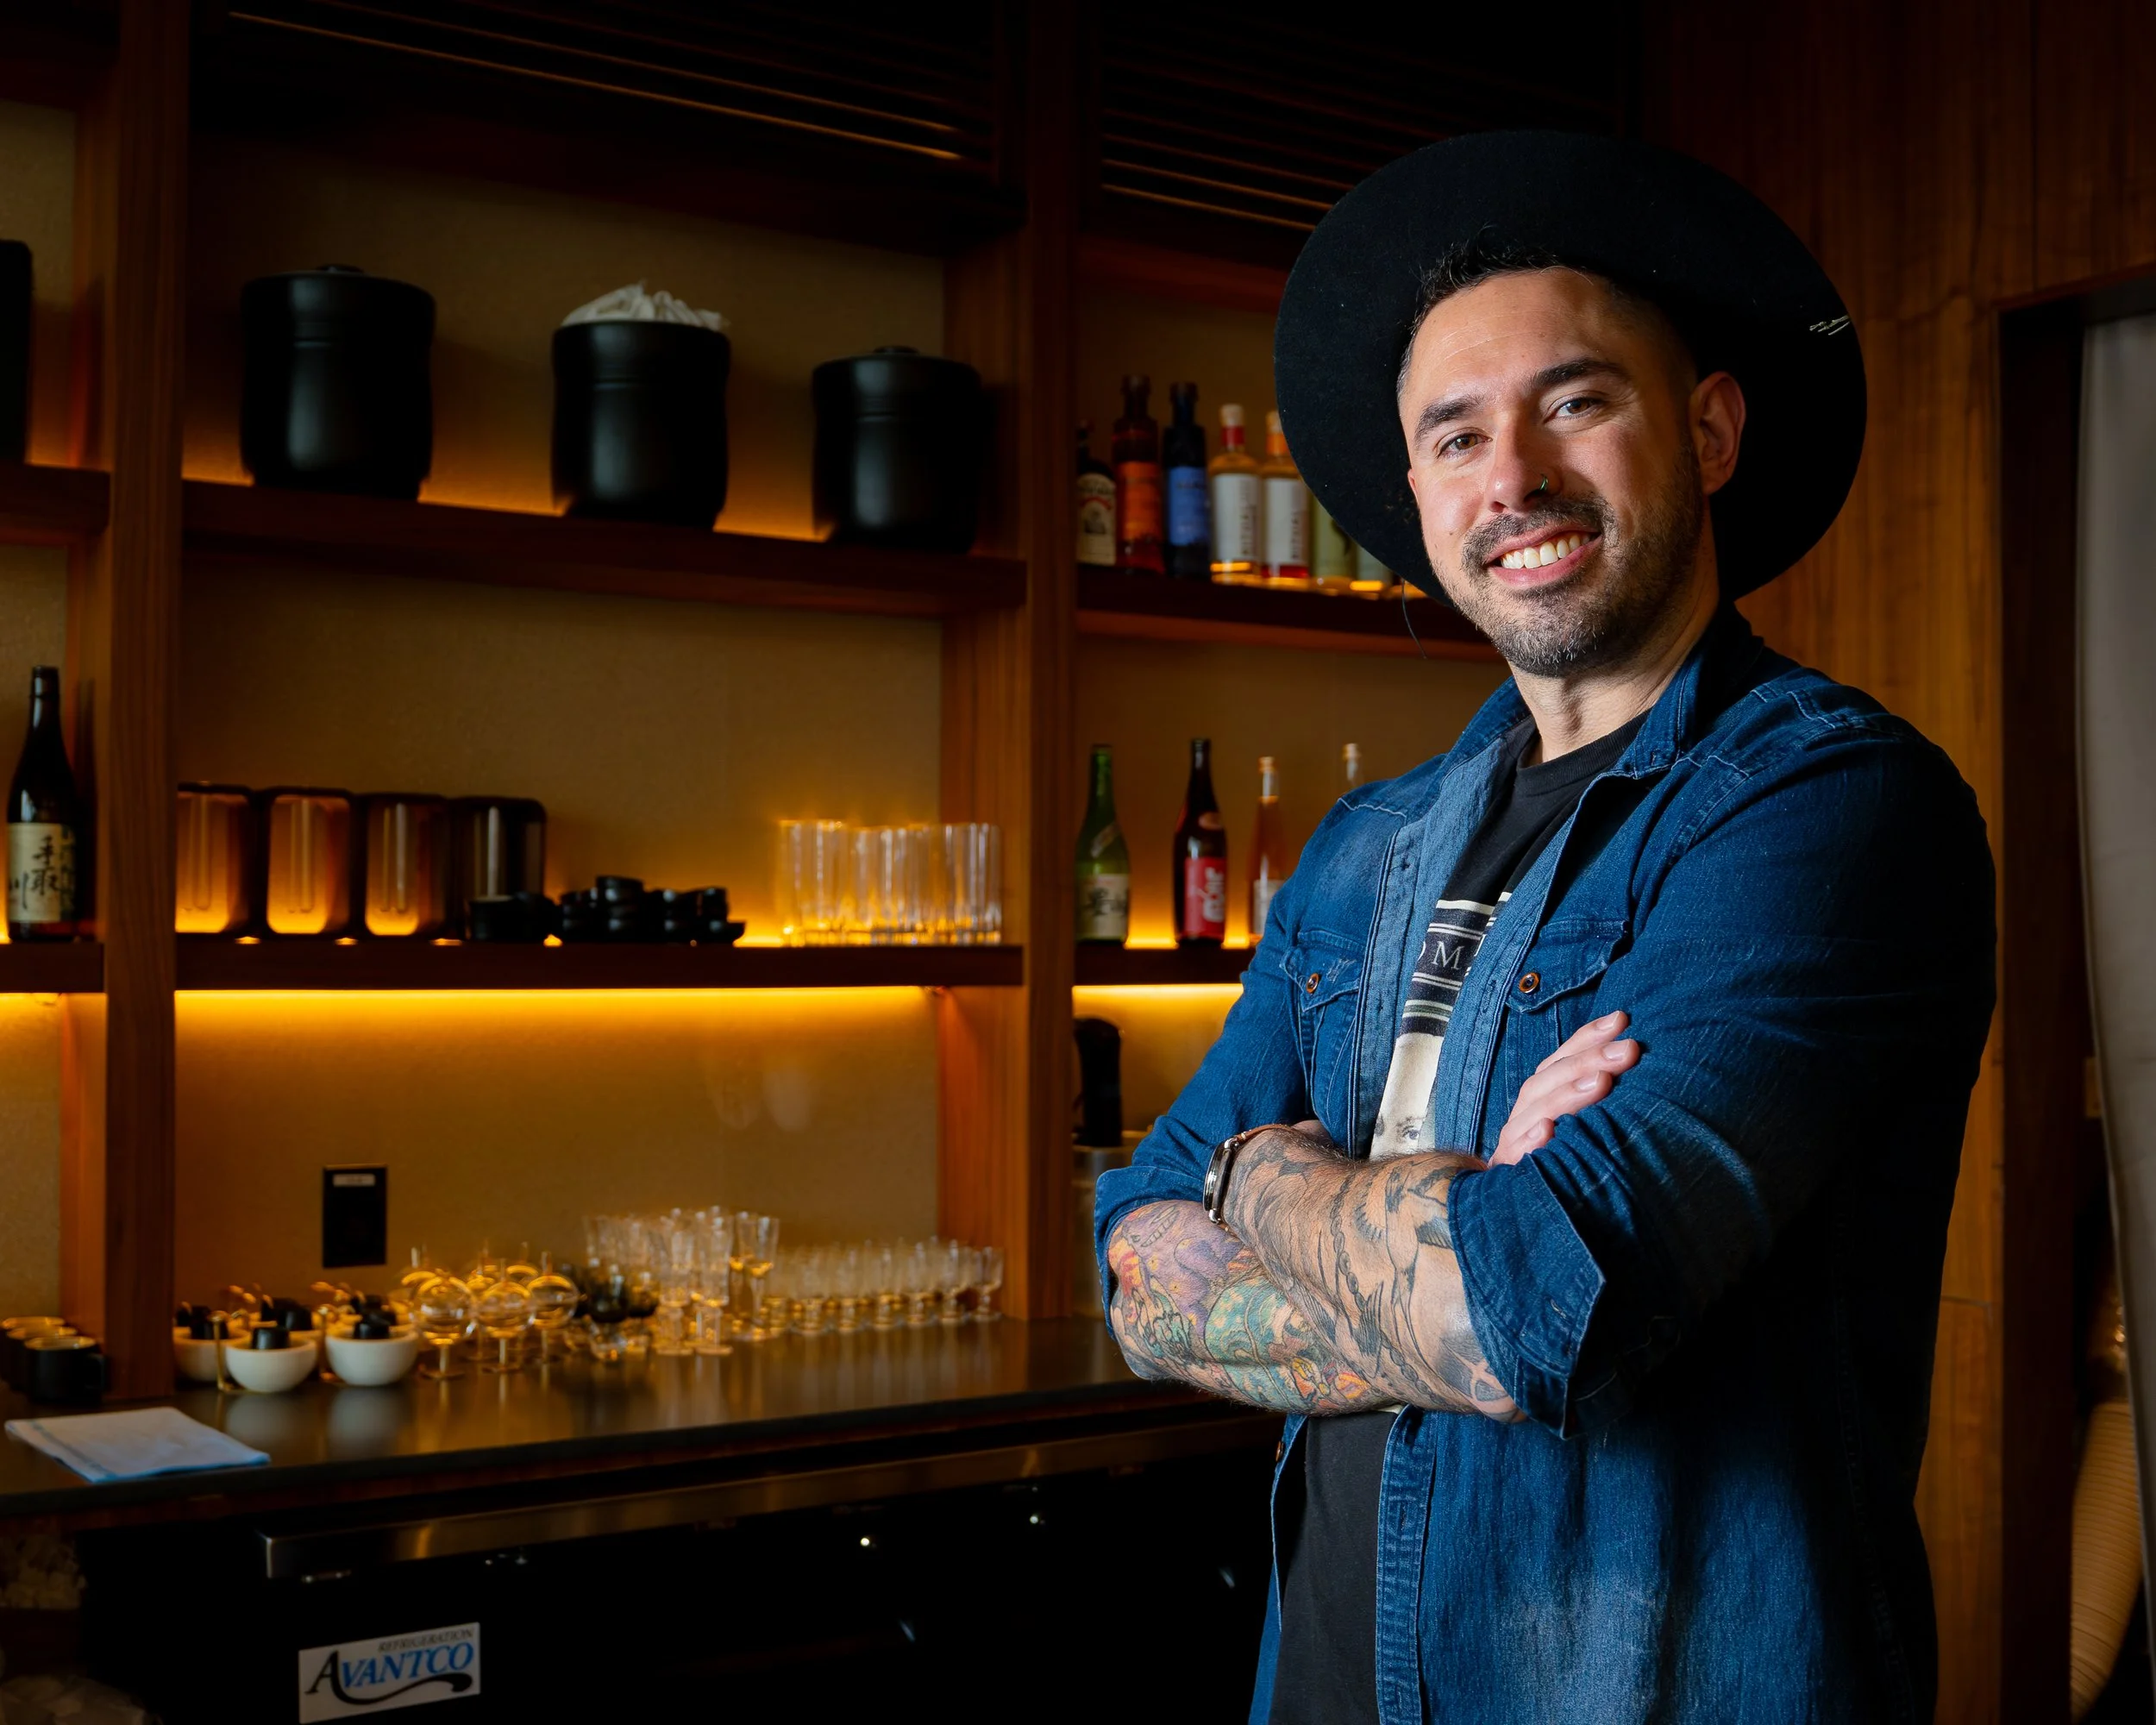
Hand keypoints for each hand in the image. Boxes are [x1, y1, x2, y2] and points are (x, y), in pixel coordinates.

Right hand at [1491, 1011, 1637, 1166]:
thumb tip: (1635, 1062)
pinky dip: (1530, 1142)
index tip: (1622, 1020)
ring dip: (1567, 1094)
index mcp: (1542, 1100)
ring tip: (1601, 1082)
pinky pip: (1516, 1157)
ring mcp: (1514, 1146)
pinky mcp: (1508, 1177)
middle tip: (1629, 1050)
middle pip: (1550, 1080)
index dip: (1588, 1038)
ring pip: (1535, 1111)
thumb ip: (1596, 1101)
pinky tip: (1547, 1131)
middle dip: (1590, 1060)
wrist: (1516, 1218)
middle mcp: (1526, 1117)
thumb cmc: (1563, 1167)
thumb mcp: (1581, 1131)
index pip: (1561, 1061)